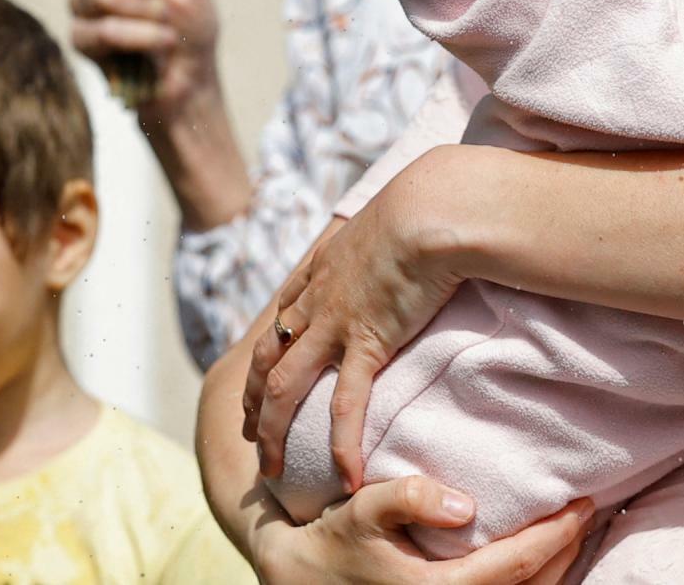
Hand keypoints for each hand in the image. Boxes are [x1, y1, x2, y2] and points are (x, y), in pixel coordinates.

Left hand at [245, 149, 468, 487]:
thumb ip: (392, 234)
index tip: (262, 377)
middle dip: (254, 398)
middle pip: (268, 356)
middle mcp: (317, 298)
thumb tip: (414, 227)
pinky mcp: (366, 342)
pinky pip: (344, 404)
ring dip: (272, 431)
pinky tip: (345, 478)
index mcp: (323, 269)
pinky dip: (340, 444)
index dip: (268, 350)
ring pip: (284, 385)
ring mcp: (334, 322)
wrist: (433, 207)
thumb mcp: (395, 216)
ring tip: (271, 471)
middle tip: (250, 434)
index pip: (283, 315)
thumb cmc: (428, 205)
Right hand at [253, 477, 592, 584]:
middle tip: (586, 511)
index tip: (581, 504)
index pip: (515, 566)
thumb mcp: (363, 508)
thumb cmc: (335, 541)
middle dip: (566, 552)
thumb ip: (409, 497)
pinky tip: (540, 563)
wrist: (301, 582)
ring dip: (555, 572)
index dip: (555, 537)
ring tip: (571, 535)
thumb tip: (467, 505)